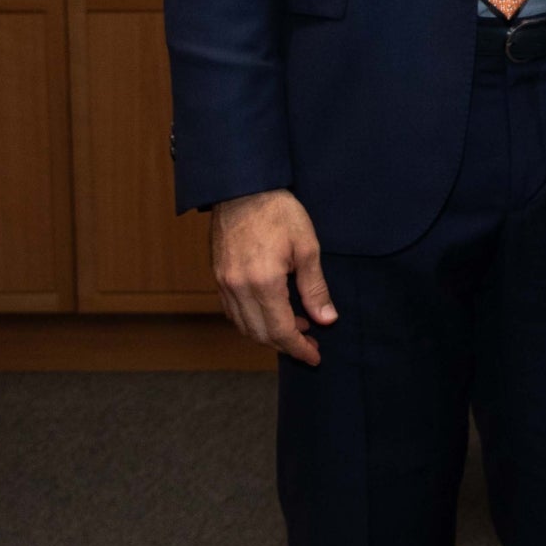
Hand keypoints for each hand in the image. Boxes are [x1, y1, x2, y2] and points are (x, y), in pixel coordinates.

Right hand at [210, 189, 333, 365]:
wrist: (242, 189)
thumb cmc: (278, 213)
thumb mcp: (307, 248)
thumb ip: (315, 287)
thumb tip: (326, 319)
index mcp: (262, 283)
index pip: (280, 331)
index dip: (299, 348)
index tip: (315, 356)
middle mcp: (238, 289)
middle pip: (260, 334)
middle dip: (286, 345)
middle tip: (310, 344)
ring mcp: (224, 284)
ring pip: (244, 326)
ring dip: (268, 334)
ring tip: (297, 327)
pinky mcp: (218, 277)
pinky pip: (233, 311)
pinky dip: (252, 320)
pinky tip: (272, 313)